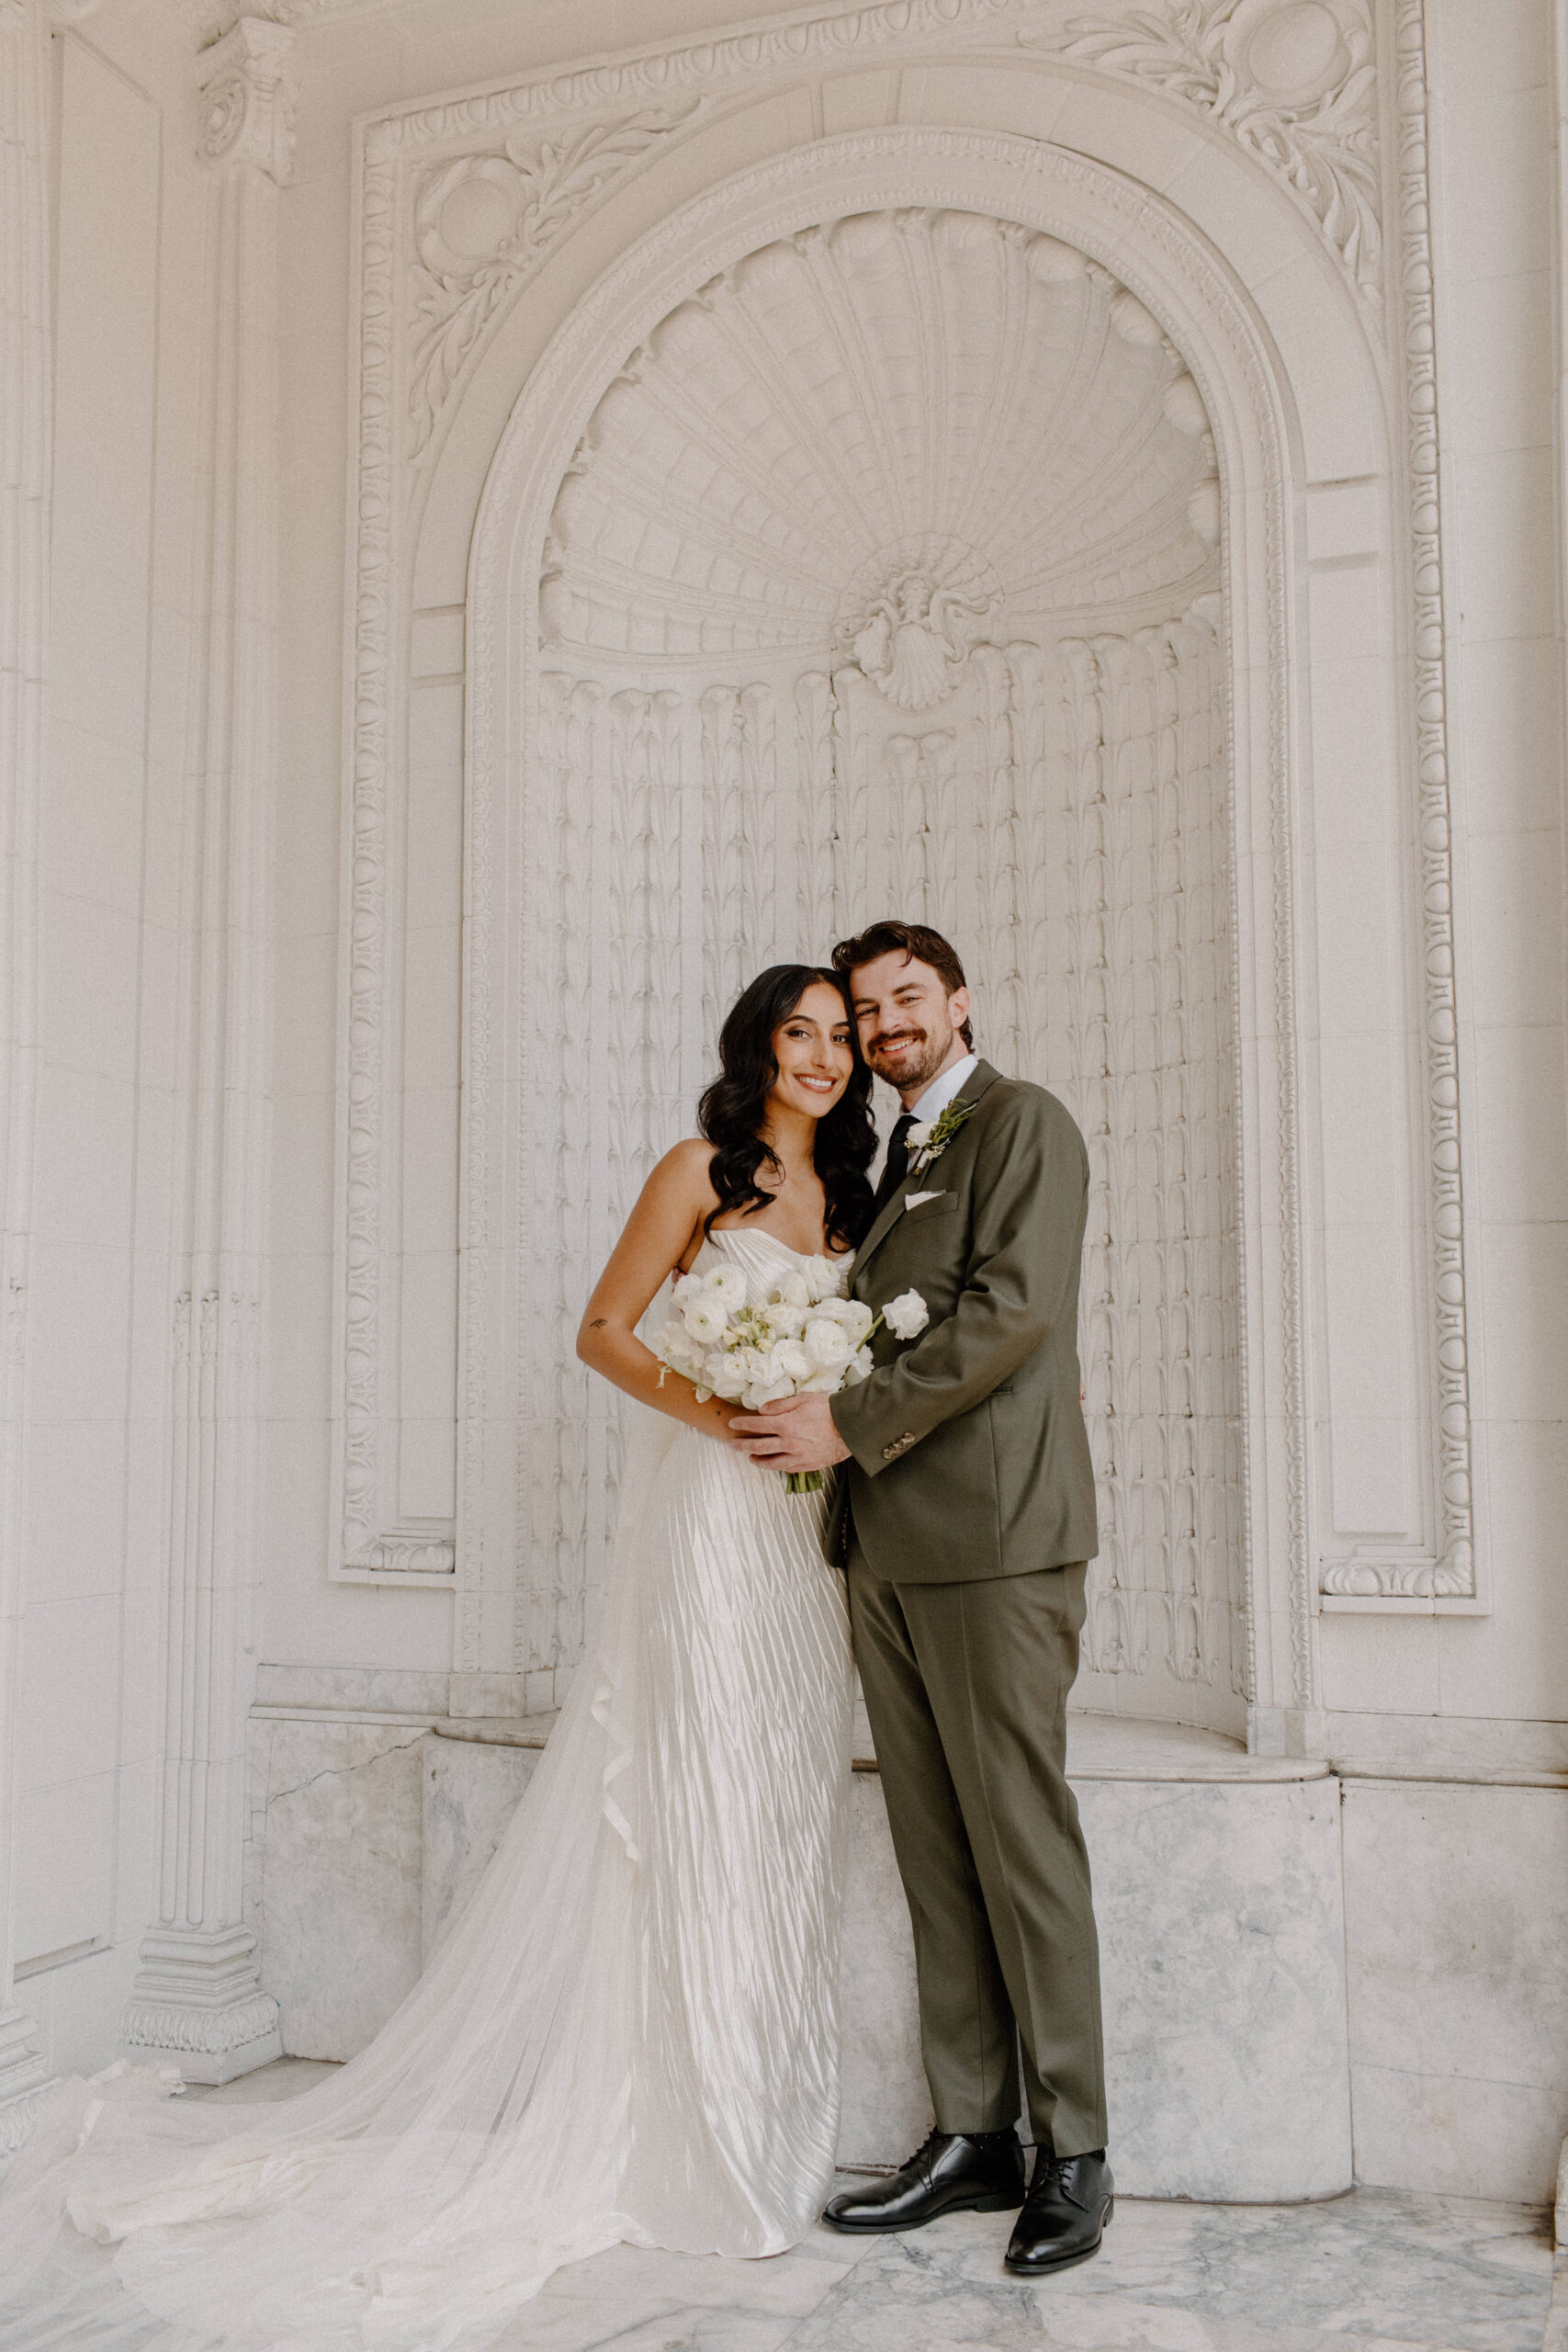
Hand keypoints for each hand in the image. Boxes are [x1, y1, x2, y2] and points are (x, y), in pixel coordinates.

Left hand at [730, 1391, 851, 1473]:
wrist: (851, 1427)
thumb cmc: (829, 1409)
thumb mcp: (803, 1399)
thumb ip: (780, 1405)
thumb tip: (761, 1411)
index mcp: (786, 1424)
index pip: (757, 1425)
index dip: (742, 1424)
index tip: (732, 1424)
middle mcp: (789, 1443)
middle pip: (759, 1446)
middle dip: (742, 1445)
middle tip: (732, 1445)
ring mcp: (798, 1456)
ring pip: (771, 1462)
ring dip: (757, 1460)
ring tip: (750, 1457)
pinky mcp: (807, 1465)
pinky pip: (787, 1468)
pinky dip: (776, 1466)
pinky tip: (771, 1463)